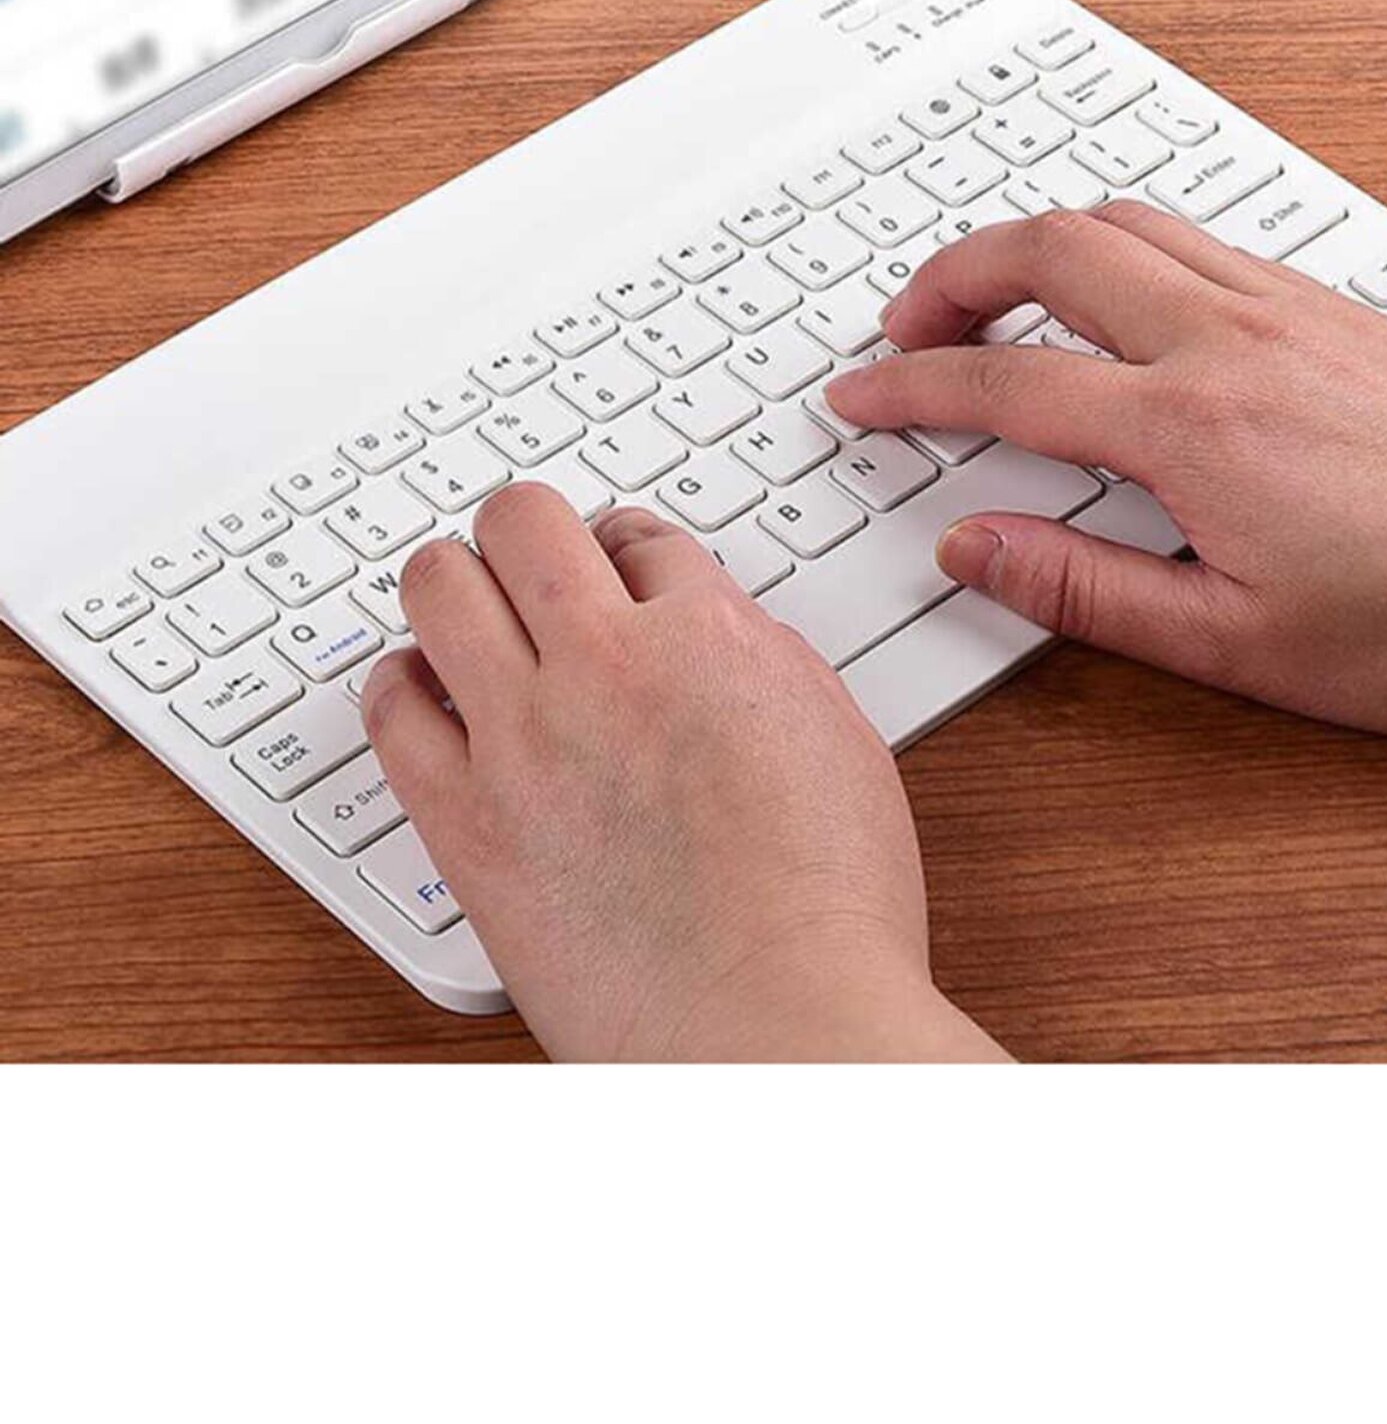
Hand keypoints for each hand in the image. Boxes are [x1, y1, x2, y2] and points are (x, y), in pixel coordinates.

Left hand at [360, 486, 1004, 1060]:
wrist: (779, 1027)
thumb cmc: (828, 911)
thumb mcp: (832, 737)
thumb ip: (759, 664)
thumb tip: (709, 635)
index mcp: (707, 636)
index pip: (636, 532)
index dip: (624, 549)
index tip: (615, 572)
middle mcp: (605, 665)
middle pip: (522, 522)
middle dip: (525, 530)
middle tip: (529, 563)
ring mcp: (523, 739)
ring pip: (438, 586)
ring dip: (453, 584)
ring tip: (464, 609)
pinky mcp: (465, 822)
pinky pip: (390, 710)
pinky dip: (400, 685)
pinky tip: (420, 692)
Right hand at [826, 202, 1386, 737]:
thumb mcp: (1232, 644)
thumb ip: (1083, 588)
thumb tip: (972, 547)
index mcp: (1191, 429)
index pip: (1003, 382)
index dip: (908, 386)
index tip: (860, 396)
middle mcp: (1234, 342)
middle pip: (1050, 249)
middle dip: (953, 275)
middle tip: (906, 326)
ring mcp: (1291, 310)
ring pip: (1128, 220)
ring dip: (1036, 245)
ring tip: (994, 298)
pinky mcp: (1336, 307)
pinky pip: (1201, 237)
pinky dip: (1124, 247)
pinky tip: (1121, 302)